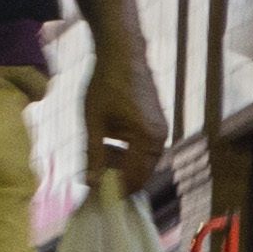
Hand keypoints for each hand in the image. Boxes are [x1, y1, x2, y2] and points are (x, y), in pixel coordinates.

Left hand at [81, 37, 165, 184]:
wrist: (122, 54)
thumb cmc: (106, 86)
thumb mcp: (94, 123)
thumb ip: (93, 156)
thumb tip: (91, 184)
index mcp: (148, 139)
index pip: (134, 178)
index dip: (115, 191)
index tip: (95, 197)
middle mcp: (161, 136)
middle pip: (141, 172)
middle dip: (118, 178)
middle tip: (93, 176)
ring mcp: (161, 128)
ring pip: (142, 160)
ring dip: (122, 163)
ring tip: (98, 155)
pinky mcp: (157, 122)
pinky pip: (144, 147)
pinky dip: (128, 151)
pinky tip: (109, 142)